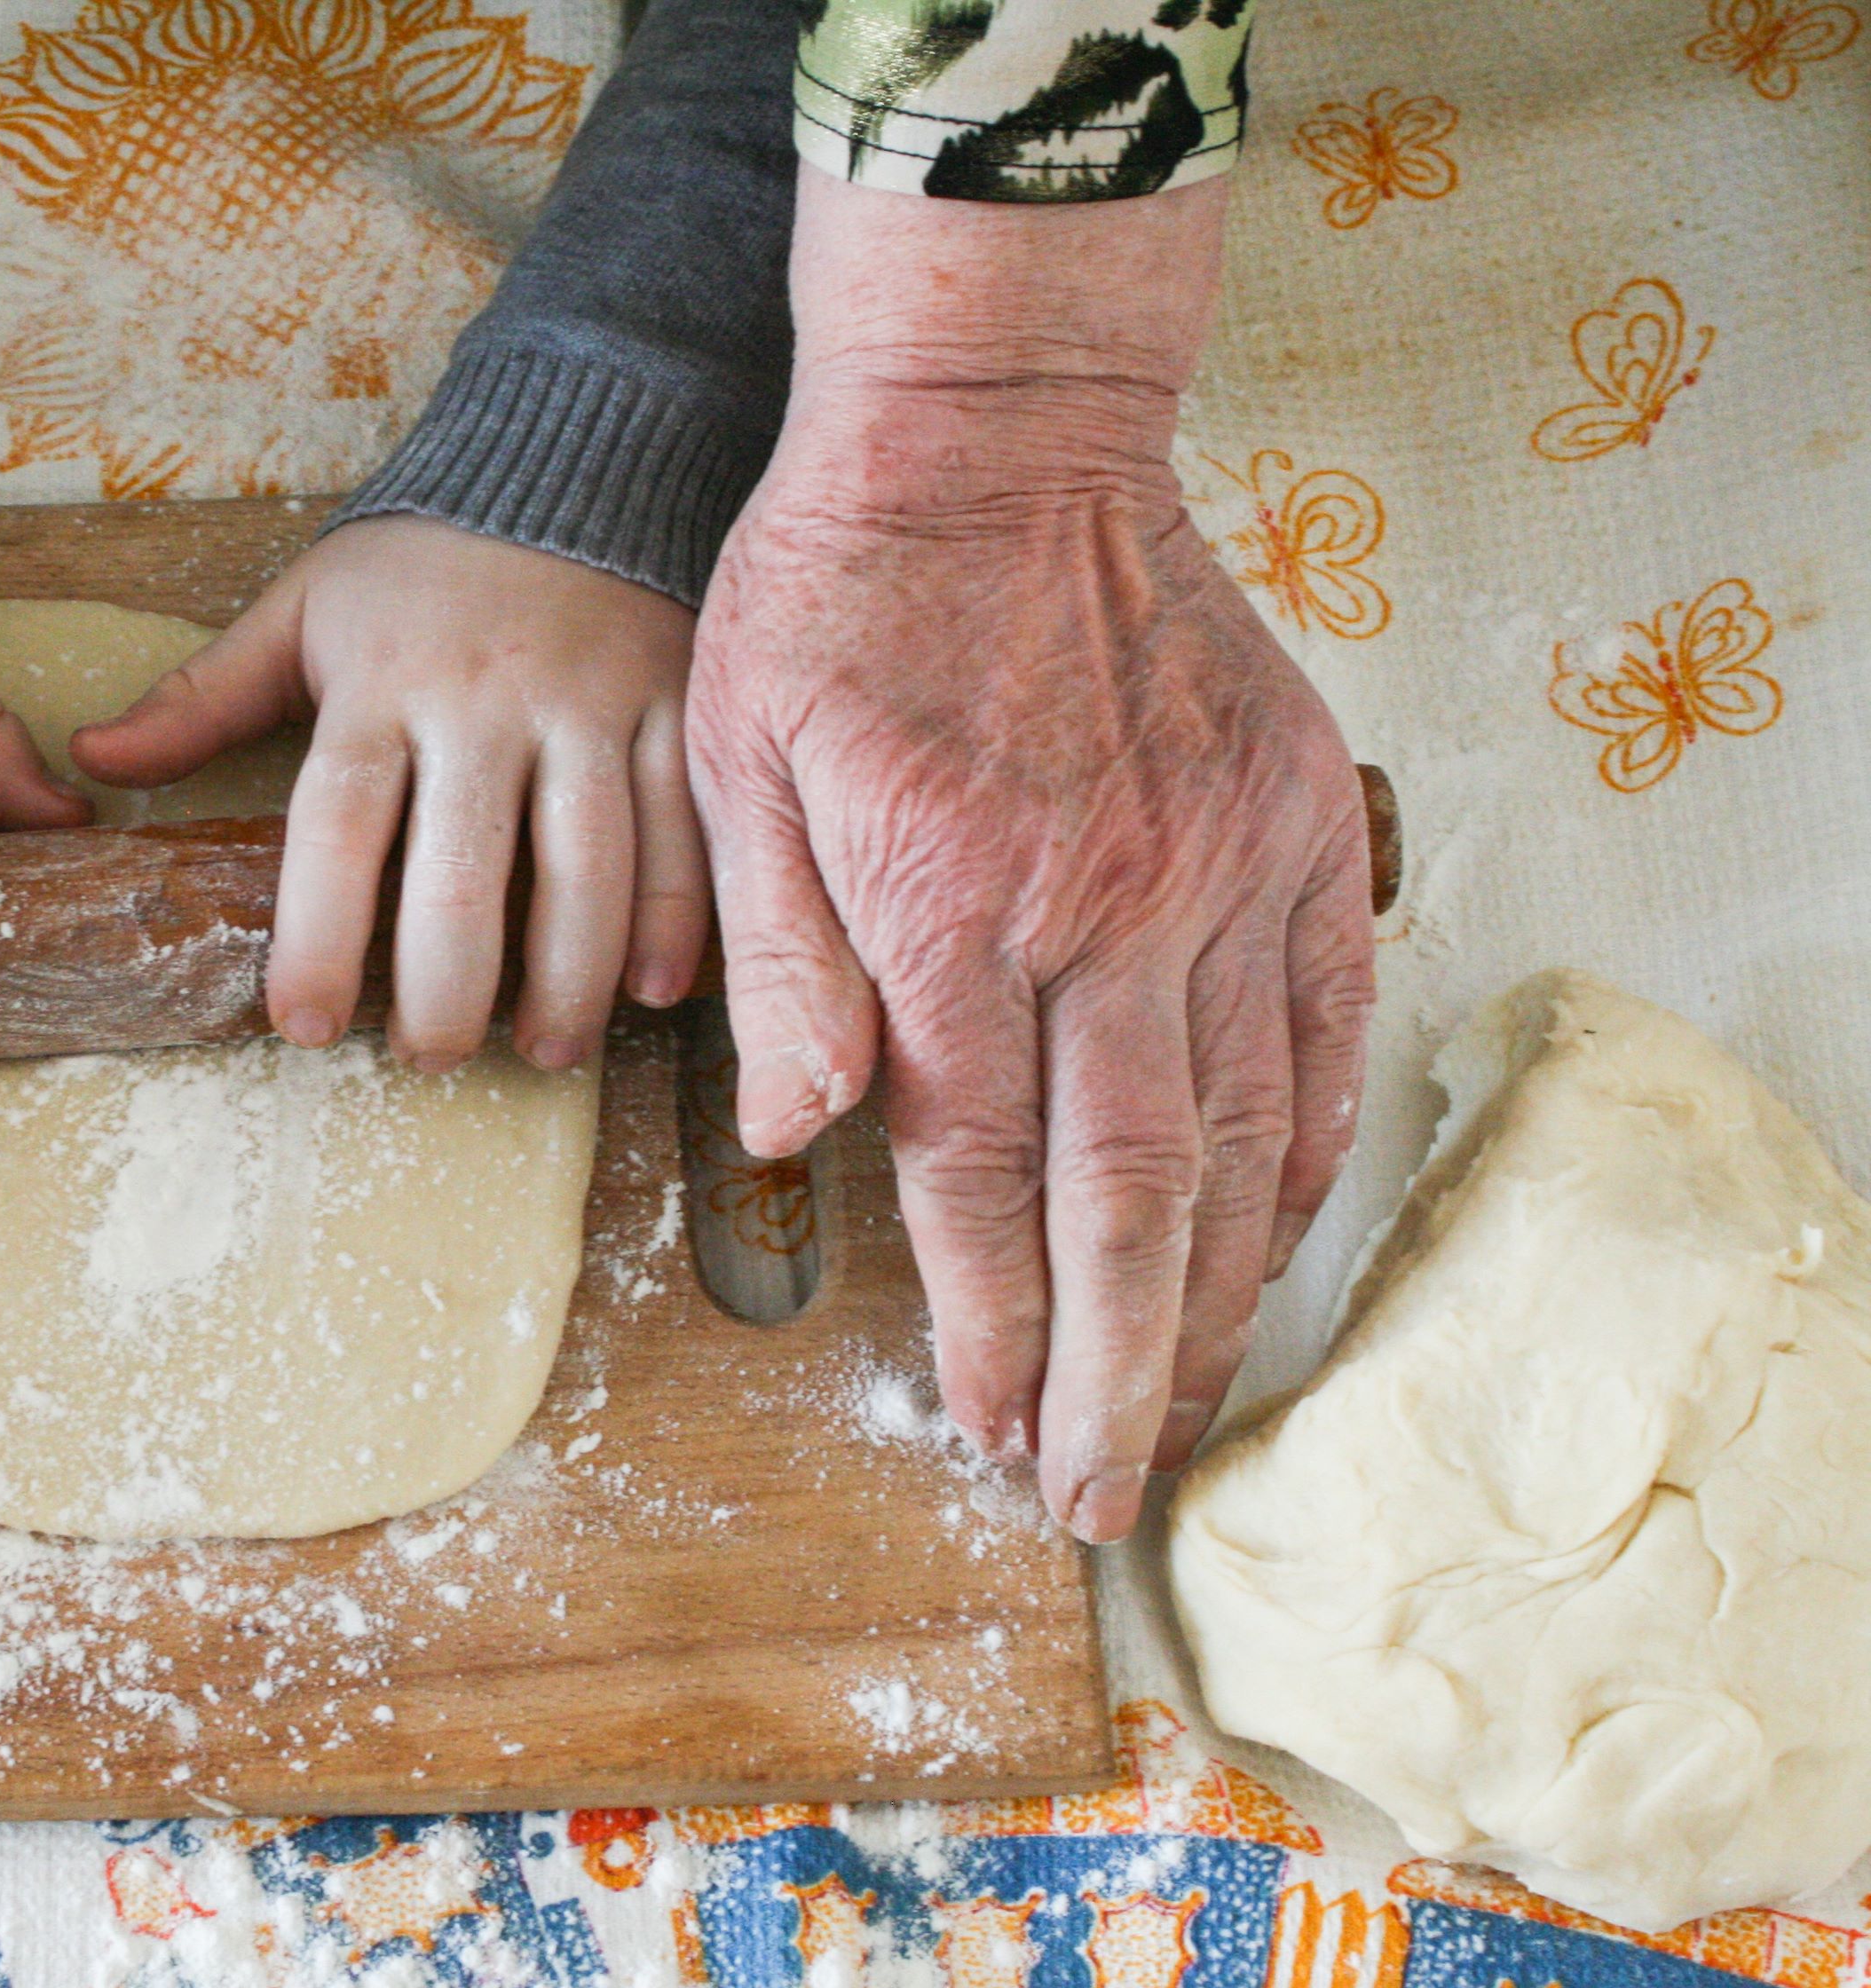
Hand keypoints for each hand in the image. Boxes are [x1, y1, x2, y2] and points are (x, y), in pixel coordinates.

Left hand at [73, 515, 703, 1070]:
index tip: (301, 1026)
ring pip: (585, 866)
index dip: (317, 937)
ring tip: (542, 1050)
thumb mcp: (302, 608)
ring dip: (566, 977)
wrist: (571, 447)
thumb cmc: (419, 558)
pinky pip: (680, 823)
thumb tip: (93, 758)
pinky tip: (652, 991)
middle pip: (461, 874)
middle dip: (445, 990)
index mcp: (380, 682)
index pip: (338, 827)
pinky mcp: (674, 701)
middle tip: (428, 1058)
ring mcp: (589, 702)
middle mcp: (484, 700)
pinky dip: (677, 914)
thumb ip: (203, 697)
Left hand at [694, 171, 1374, 1542]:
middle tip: (1099, 1494)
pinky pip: (1323, 1021)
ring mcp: (1221, 867)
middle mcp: (1107, 911)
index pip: (980, 1180)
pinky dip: (1307, 1144)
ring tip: (1186, 1407)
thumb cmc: (836, 592)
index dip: (988, 1330)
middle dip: (1115, 1372)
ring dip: (1213, 1292)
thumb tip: (797, 1138)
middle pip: (1127, 1199)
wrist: (998, 421)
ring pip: (1240, 1137)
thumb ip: (781, 962)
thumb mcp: (737, 764)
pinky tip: (1277, 1233)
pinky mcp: (1296, 818)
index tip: (988, 1432)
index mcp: (953, 911)